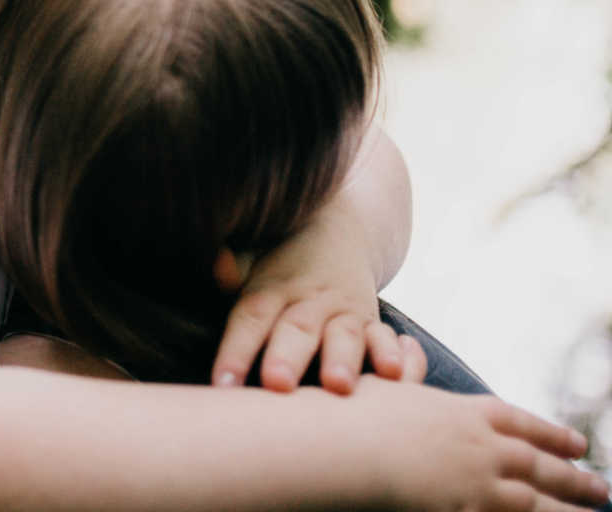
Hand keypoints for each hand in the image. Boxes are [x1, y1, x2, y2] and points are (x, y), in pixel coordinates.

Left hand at [212, 211, 409, 393]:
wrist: (338, 226)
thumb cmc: (281, 261)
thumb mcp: (250, 257)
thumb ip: (231, 268)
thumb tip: (218, 270)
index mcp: (272, 287)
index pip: (251, 317)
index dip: (236, 351)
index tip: (223, 384)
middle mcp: (308, 299)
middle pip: (296, 329)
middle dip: (287, 358)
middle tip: (276, 384)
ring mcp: (343, 310)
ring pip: (343, 335)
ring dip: (341, 360)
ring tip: (337, 385)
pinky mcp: (372, 321)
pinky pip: (384, 336)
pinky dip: (390, 353)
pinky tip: (392, 373)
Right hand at [350, 378, 608, 510]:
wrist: (343, 446)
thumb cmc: (355, 412)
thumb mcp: (385, 385)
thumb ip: (405, 372)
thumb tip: (409, 345)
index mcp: (466, 413)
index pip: (520, 422)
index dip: (551, 433)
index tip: (578, 444)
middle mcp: (481, 447)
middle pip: (539, 465)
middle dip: (573, 477)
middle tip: (603, 488)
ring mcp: (476, 483)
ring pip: (535, 501)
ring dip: (567, 509)